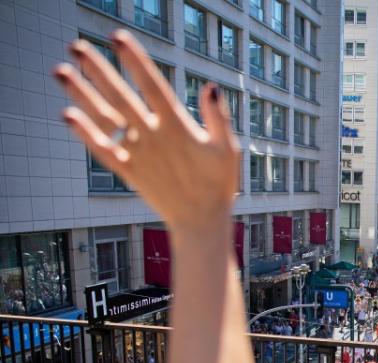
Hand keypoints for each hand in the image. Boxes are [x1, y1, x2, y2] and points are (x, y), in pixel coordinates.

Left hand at [54, 30, 238, 232]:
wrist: (201, 222)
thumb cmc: (218, 184)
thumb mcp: (228, 150)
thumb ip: (219, 118)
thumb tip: (211, 88)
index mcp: (178, 127)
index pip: (152, 86)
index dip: (135, 61)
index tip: (118, 38)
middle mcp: (153, 137)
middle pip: (120, 96)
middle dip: (97, 70)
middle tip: (76, 46)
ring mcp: (138, 154)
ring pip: (105, 119)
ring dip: (82, 94)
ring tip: (61, 71)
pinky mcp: (129, 171)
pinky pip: (103, 150)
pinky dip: (85, 133)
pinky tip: (68, 115)